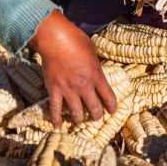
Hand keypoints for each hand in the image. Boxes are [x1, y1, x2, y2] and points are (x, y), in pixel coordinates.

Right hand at [29, 9, 117, 126]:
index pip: (108, 97)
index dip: (112, 106)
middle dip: (96, 116)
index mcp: (96, 75)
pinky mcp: (54, 89)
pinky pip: (55, 108)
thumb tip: (95, 71)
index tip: (112, 110)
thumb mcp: (93, 52)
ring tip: (80, 120)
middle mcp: (84, 86)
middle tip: (96, 117)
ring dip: (79, 119)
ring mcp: (68, 89)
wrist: (55, 39)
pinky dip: (56, 119)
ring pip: (76, 112)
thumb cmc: (76, 40)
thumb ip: (95, 65)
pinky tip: (57, 126)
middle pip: (94, 108)